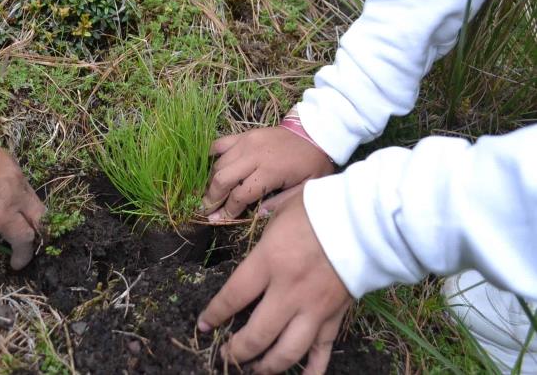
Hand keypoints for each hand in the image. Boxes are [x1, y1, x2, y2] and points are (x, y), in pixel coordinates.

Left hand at [198, 192, 351, 373]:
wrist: (365, 220)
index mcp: (269, 262)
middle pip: (256, 335)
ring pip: (286, 352)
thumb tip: (250, 251)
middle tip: (226, 355)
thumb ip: (262, 239)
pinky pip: (322, 351)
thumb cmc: (318, 210)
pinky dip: (311, 369)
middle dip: (237, 350)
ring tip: (254, 369)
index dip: (215, 314)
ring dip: (267, 366)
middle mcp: (288, 292)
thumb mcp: (280, 215)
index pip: (233, 297)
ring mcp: (313, 309)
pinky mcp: (335, 316)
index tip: (204, 324)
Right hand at [202, 127, 333, 220]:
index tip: (220, 220)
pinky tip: (209, 168)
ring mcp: (246, 142)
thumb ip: (281, 203)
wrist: (315, 133)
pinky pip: (219, 144)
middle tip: (207, 210)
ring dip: (211, 182)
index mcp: (269, 171)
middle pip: (222, 179)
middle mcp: (253, 156)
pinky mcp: (244, 134)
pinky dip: (211, 156)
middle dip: (212, 198)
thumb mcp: (305, 188)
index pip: (239, 195)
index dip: (228, 210)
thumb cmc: (312, 164)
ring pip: (218, 165)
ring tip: (210, 195)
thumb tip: (258, 214)